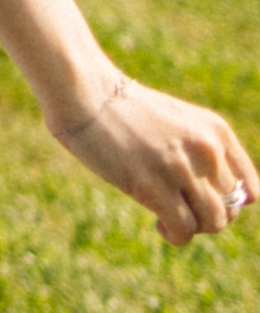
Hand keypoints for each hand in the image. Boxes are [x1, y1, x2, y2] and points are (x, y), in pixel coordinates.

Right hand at [54, 75, 257, 244]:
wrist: (84, 92)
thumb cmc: (122, 108)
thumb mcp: (176, 122)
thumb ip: (198, 151)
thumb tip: (214, 198)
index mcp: (216, 131)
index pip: (249, 190)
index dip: (229, 204)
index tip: (201, 202)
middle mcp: (207, 150)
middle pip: (230, 209)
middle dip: (206, 217)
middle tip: (178, 210)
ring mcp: (181, 168)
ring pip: (213, 222)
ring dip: (193, 228)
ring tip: (168, 221)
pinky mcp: (153, 185)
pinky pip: (184, 228)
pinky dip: (176, 236)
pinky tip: (160, 227)